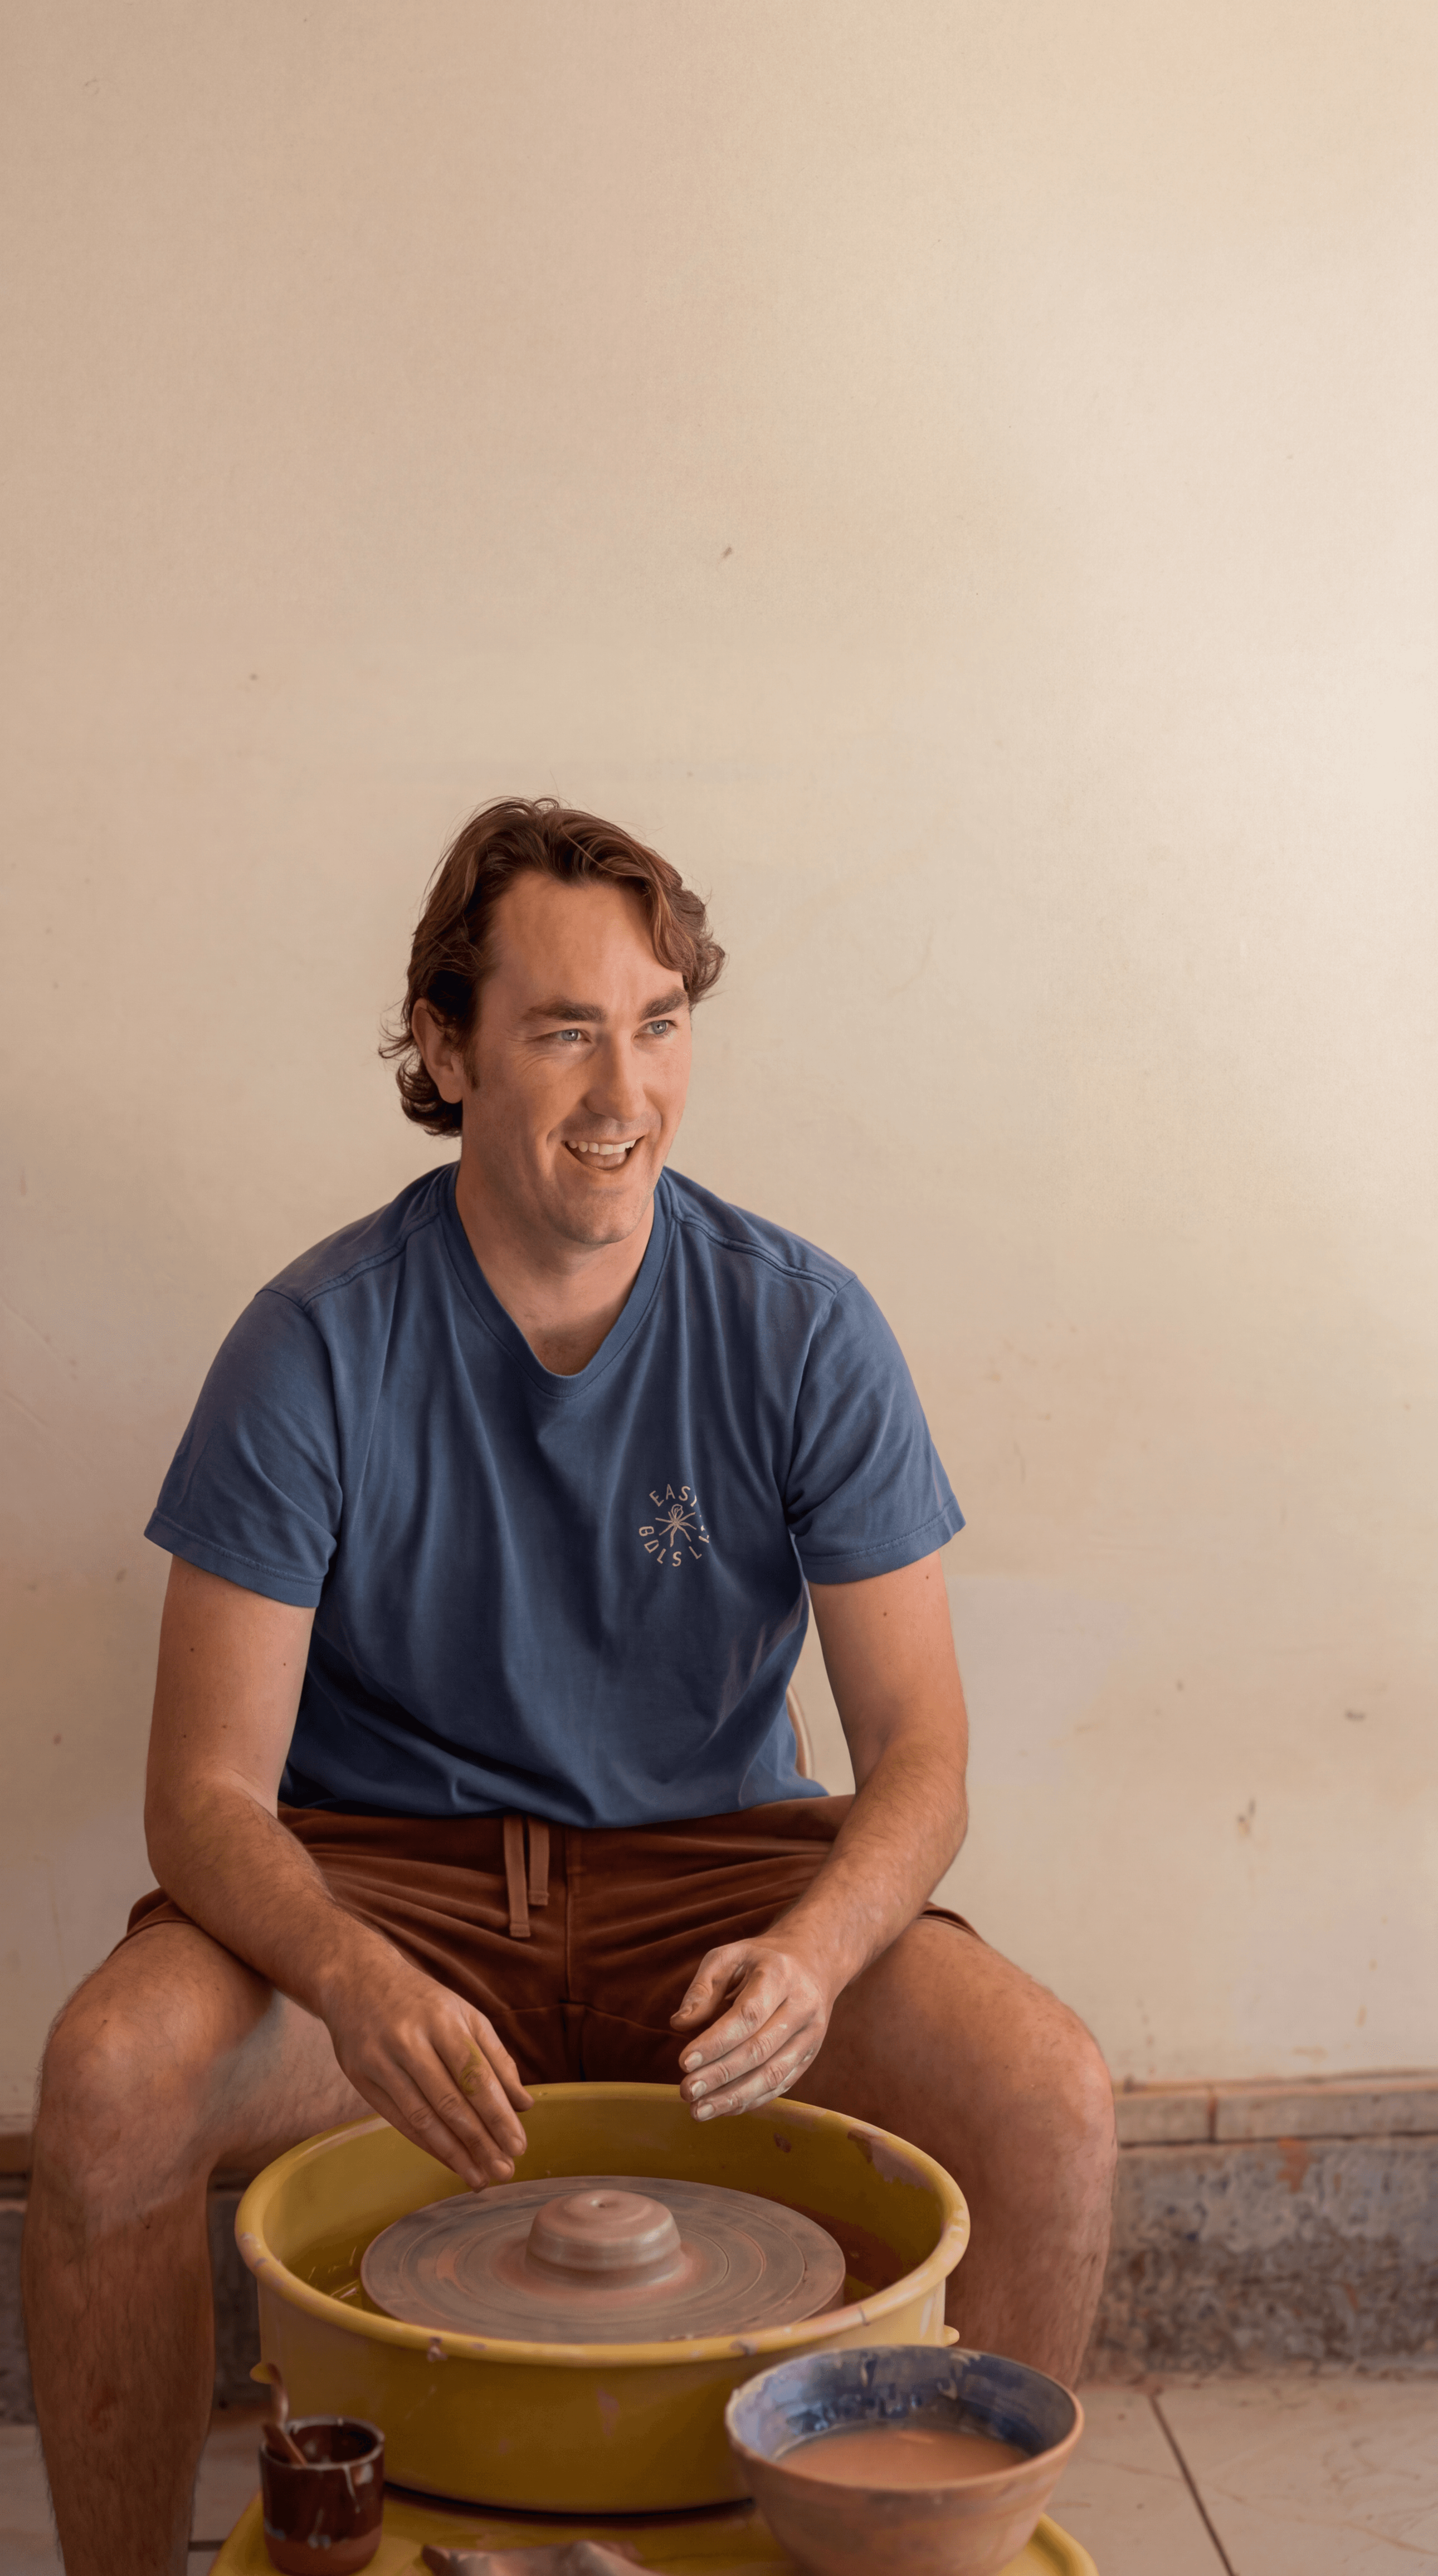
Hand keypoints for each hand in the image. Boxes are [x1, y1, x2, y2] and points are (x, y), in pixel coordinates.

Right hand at [318, 1939, 531, 2189]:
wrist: (357, 1979)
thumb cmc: (422, 2001)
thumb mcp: (464, 2014)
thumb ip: (495, 2058)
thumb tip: (523, 2105)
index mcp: (442, 2020)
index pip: (475, 2076)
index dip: (497, 2115)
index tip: (518, 2145)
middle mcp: (409, 2040)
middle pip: (450, 2101)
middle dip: (480, 2141)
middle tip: (504, 2170)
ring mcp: (381, 2060)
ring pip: (422, 2117)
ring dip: (454, 2153)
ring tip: (479, 2178)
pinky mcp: (361, 2078)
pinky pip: (399, 2120)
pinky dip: (426, 2144)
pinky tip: (449, 2160)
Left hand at [671, 1936, 836, 2118]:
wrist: (814, 1961)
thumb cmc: (761, 1959)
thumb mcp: (730, 1956)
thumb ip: (703, 1987)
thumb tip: (679, 2023)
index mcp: (780, 1975)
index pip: (747, 2015)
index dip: (716, 2042)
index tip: (683, 2061)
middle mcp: (802, 2006)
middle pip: (759, 2049)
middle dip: (720, 2075)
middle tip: (686, 2091)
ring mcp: (810, 2034)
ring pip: (772, 2074)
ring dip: (734, 2097)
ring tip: (699, 2111)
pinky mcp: (810, 2055)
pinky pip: (781, 2084)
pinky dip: (751, 2100)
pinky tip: (723, 2108)